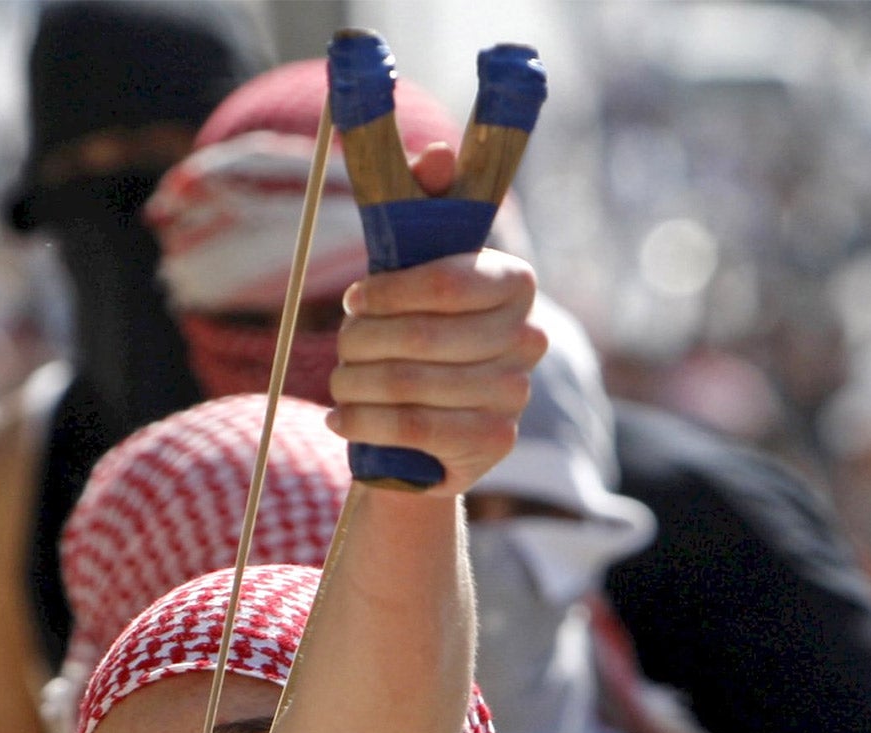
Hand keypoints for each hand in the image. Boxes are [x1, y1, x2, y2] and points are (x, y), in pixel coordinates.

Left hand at [329, 147, 545, 498]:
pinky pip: (414, 427)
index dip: (390, 292)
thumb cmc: (415, 333)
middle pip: (423, 337)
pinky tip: (342, 418)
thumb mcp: (411, 270)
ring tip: (341, 382)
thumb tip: (438, 154)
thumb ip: (422, 209)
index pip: (449, 281)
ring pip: (411, 383)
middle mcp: (529, 337)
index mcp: (515, 282)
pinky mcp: (496, 441)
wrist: (428, 432)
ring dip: (356, 383)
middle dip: (363, 342)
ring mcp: (516, 393)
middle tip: (342, 347)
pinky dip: (364, 422)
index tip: (352, 299)